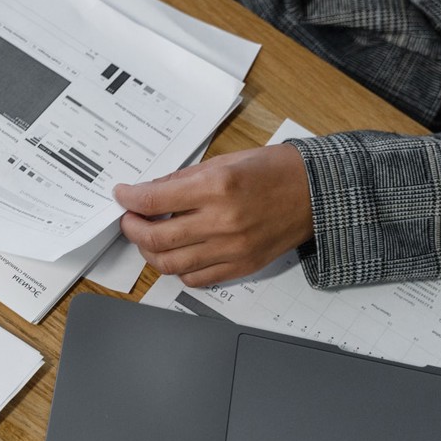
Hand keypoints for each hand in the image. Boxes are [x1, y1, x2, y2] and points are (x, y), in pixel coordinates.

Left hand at [113, 144, 314, 286]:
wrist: (318, 193)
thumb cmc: (275, 171)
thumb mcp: (225, 161)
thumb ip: (183, 180)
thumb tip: (148, 191)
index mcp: (217, 187)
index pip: (155, 199)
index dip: (129, 198)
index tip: (122, 195)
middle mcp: (223, 221)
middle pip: (156, 237)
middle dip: (132, 228)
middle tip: (129, 219)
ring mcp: (232, 249)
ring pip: (170, 264)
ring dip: (150, 252)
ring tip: (148, 238)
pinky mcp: (241, 266)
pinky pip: (196, 279)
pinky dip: (177, 269)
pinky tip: (176, 253)